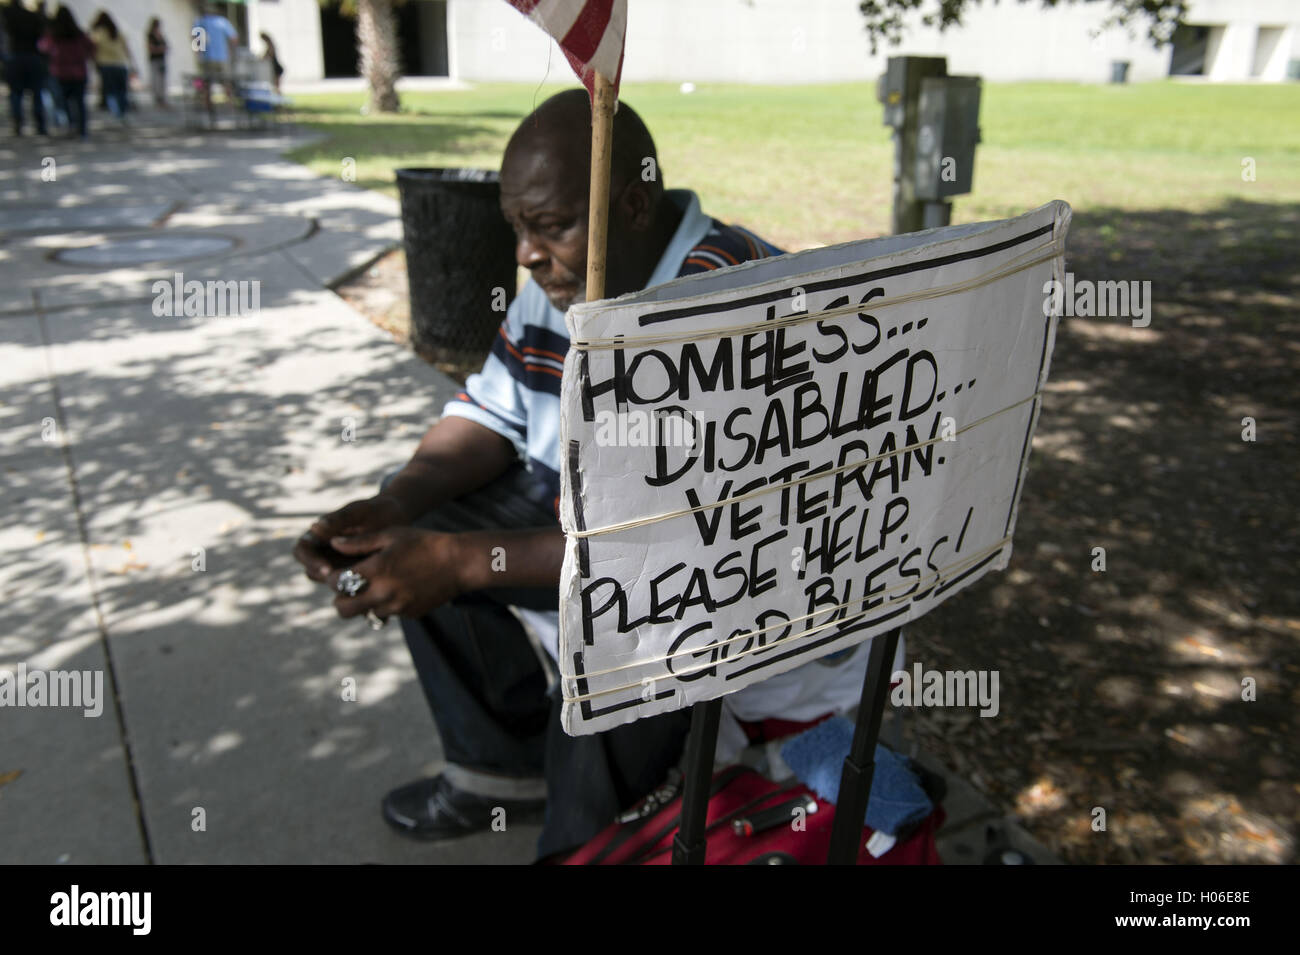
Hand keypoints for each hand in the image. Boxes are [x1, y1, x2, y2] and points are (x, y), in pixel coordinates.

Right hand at [293, 494, 409, 581]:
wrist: (398, 519)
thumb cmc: (375, 511)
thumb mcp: (359, 512)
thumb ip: (338, 519)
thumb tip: (314, 526)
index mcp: (319, 534)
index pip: (302, 550)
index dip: (310, 561)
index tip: (327, 569)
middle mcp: (324, 551)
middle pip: (311, 570)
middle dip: (325, 578)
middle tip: (343, 584)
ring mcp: (337, 565)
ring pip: (329, 582)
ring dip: (339, 587)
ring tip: (359, 588)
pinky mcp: (352, 575)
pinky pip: (348, 588)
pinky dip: (355, 592)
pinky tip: (370, 593)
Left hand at [326, 528, 463, 620]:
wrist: (459, 563)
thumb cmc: (425, 543)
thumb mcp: (391, 535)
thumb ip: (359, 543)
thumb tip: (334, 543)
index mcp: (375, 570)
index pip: (336, 581)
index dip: (331, 576)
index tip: (336, 571)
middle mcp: (382, 593)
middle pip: (343, 609)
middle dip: (340, 598)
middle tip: (347, 587)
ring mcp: (396, 607)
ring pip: (365, 613)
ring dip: (364, 602)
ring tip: (375, 585)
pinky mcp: (409, 614)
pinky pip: (388, 613)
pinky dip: (386, 603)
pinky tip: (399, 587)